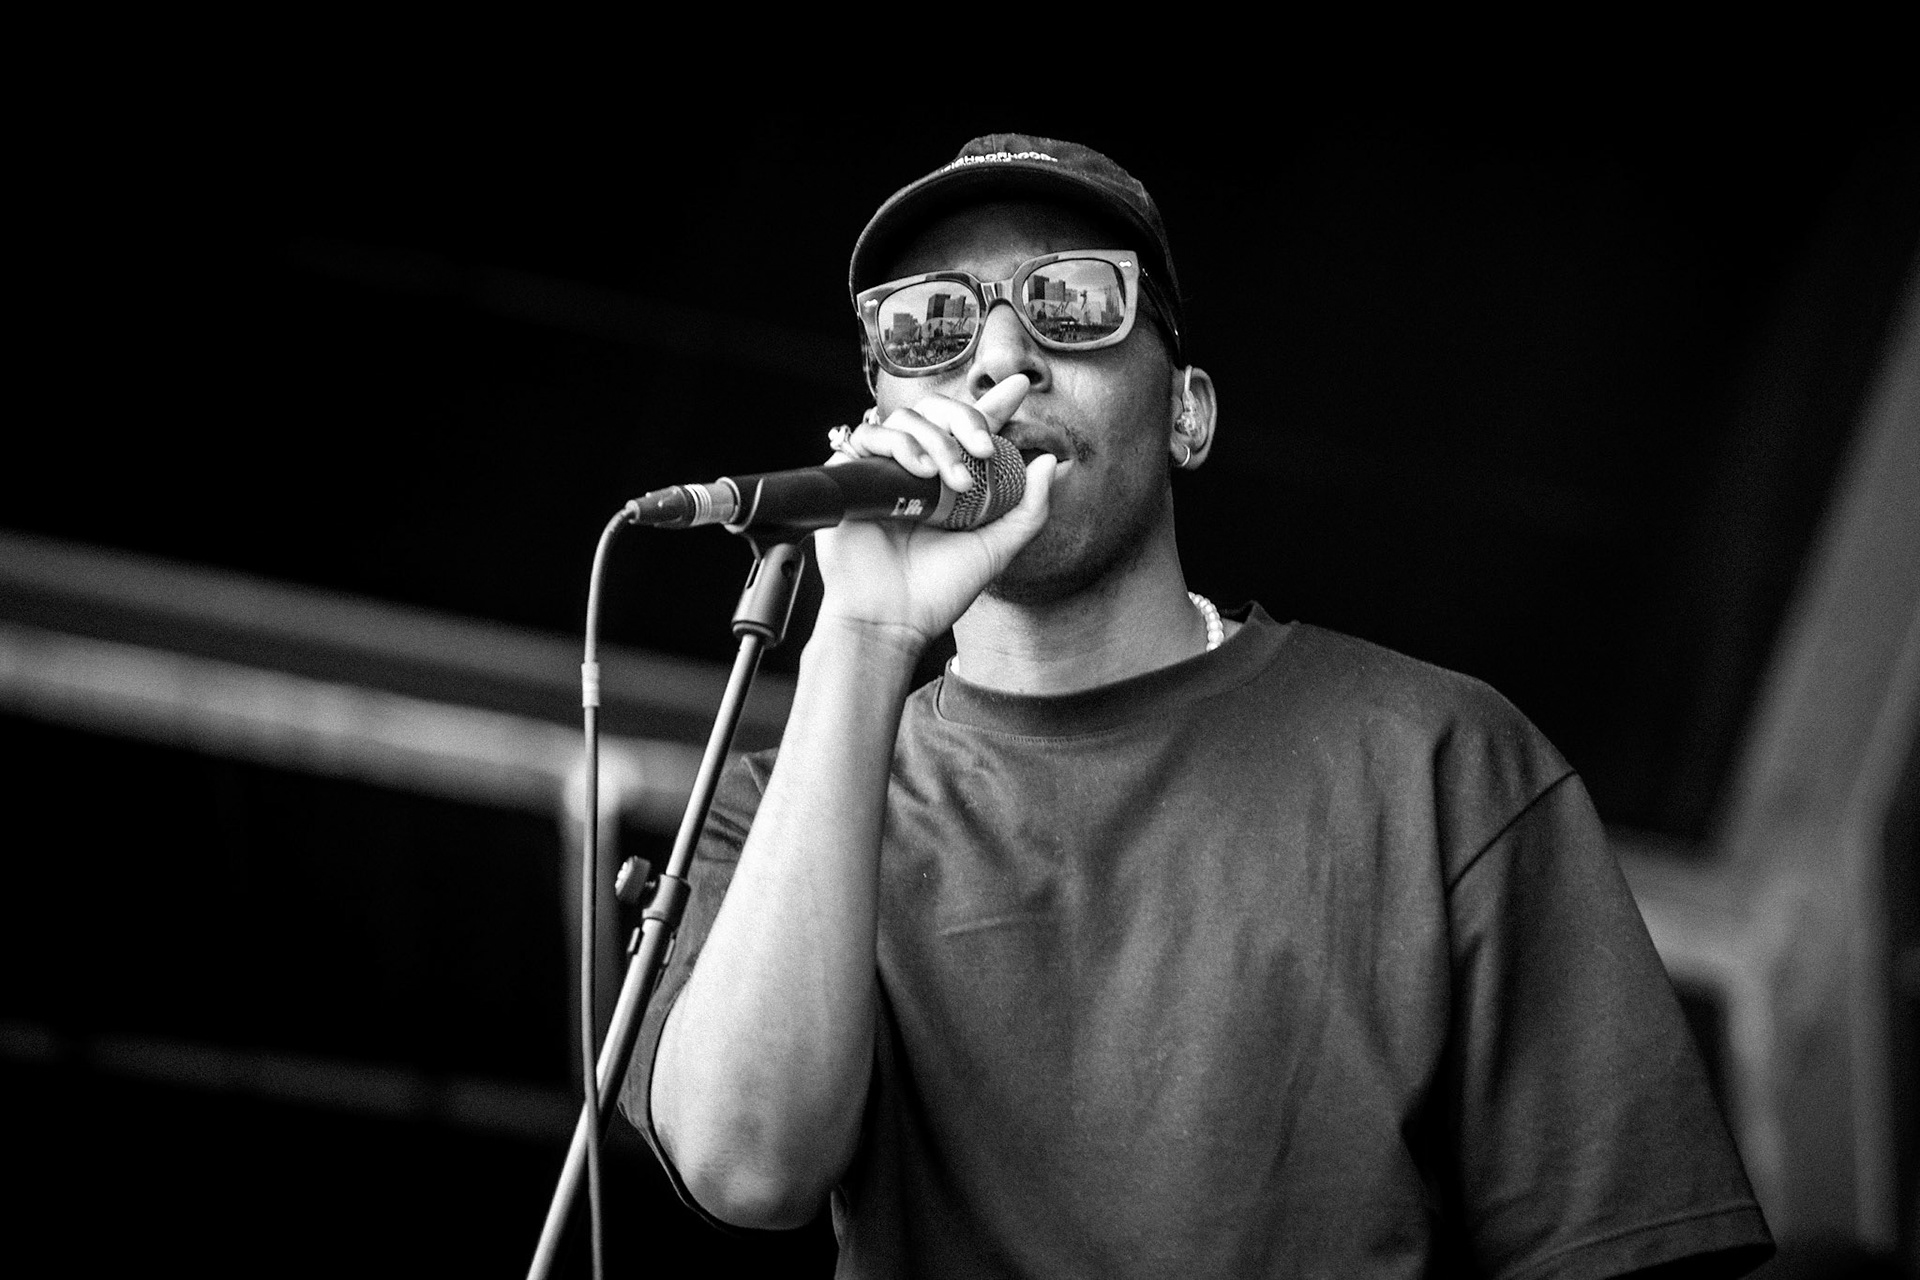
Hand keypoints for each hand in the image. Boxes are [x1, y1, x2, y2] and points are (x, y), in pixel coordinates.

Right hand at [814, 375, 1055, 648]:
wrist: (892, 617)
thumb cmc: (939, 590)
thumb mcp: (997, 548)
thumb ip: (1029, 509)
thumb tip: (1050, 462)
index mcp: (951, 482)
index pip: (971, 430)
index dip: (995, 403)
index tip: (1022, 386)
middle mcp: (918, 470)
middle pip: (939, 412)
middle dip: (967, 419)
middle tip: (984, 449)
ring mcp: (884, 471)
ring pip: (907, 419)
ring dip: (937, 441)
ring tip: (951, 481)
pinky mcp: (853, 476)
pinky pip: (869, 436)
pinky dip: (899, 444)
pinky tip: (918, 470)